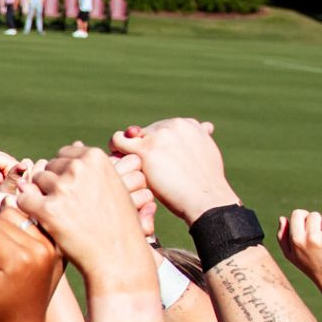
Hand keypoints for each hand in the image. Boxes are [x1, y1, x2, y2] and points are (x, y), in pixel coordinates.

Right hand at [0, 213, 62, 321]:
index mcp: (19, 258)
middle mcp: (40, 248)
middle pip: (0, 217)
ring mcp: (51, 247)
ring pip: (15, 215)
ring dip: (3, 230)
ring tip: (1, 258)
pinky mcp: (56, 248)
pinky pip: (30, 223)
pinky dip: (18, 232)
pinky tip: (14, 253)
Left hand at [18, 143, 150, 286]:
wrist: (119, 257)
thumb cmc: (119, 223)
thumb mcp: (113, 186)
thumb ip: (92, 166)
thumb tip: (74, 144)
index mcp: (95, 157)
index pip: (65, 154)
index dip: (66, 175)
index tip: (74, 193)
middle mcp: (78, 167)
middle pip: (49, 167)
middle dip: (53, 185)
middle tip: (69, 209)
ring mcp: (62, 188)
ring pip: (35, 182)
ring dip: (42, 197)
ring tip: (62, 217)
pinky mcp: (48, 209)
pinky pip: (24, 200)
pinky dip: (29, 210)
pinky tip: (44, 221)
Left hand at [109, 118, 234, 224]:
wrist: (206, 198)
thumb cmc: (207, 182)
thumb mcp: (207, 151)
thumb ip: (201, 137)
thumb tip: (207, 126)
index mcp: (188, 124)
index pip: (162, 128)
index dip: (155, 142)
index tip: (154, 156)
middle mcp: (173, 124)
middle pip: (146, 132)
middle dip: (143, 146)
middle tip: (142, 166)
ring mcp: (158, 136)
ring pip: (132, 136)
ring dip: (128, 149)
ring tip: (129, 165)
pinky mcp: (145, 150)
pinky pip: (119, 140)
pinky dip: (114, 148)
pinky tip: (117, 160)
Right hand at [275, 209, 321, 305]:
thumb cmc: (311, 267)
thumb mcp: (292, 256)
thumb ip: (282, 237)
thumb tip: (283, 218)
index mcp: (296, 241)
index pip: (298, 214)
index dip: (304, 218)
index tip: (309, 227)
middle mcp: (311, 239)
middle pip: (314, 215)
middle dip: (319, 223)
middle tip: (321, 237)